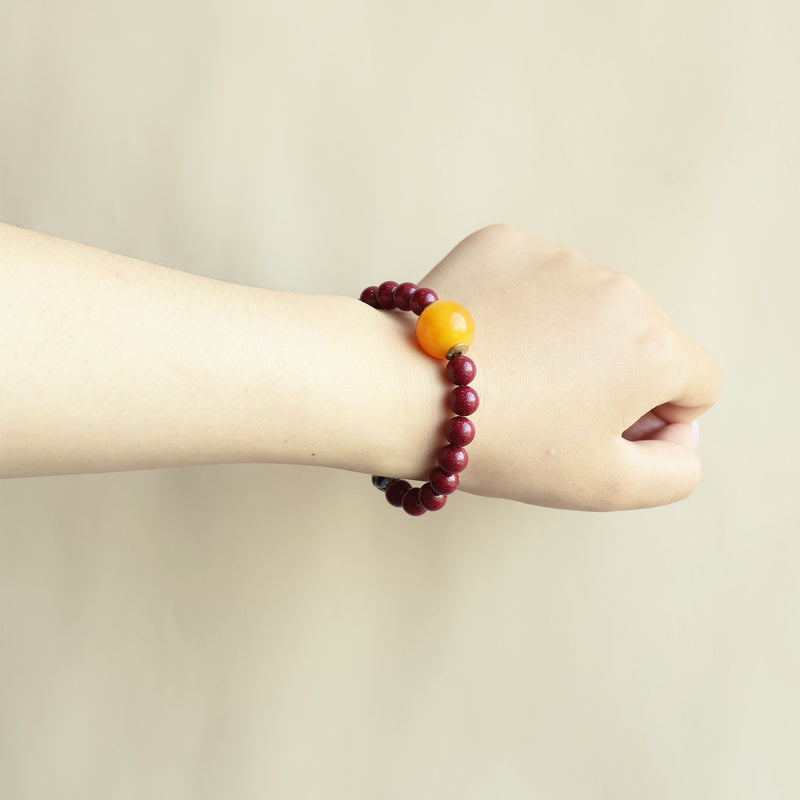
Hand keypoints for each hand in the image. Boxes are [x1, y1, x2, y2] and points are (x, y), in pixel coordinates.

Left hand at [409, 224, 722, 509]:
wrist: (402, 392)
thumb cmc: (505, 444)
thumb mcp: (607, 486)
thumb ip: (674, 469)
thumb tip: (678, 431)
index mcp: (654, 348)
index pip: (695, 385)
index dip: (653, 420)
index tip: (597, 434)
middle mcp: (618, 288)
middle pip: (641, 342)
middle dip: (609, 378)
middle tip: (544, 411)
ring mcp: (558, 257)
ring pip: (586, 307)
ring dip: (564, 339)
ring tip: (508, 374)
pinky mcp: (506, 242)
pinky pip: (534, 280)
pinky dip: (520, 307)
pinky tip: (486, 340)